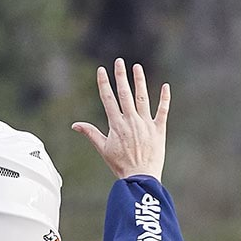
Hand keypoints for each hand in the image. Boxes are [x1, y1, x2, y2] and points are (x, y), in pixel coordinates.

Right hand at [72, 59, 170, 181]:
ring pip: (142, 98)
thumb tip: (74, 125)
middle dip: (121, 76)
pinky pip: (163, 111)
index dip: (104, 83)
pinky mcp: (159, 130)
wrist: (140, 178)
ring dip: (139, 81)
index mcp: (116, 124)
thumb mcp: (103, 149)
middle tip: (119, 61)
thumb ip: (91, 133)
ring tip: (137, 67)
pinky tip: (166, 86)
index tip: (102, 70)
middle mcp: (131, 121)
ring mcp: (146, 124)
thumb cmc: (121, 165)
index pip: (108, 98)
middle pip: (125, 93)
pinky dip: (165, 99)